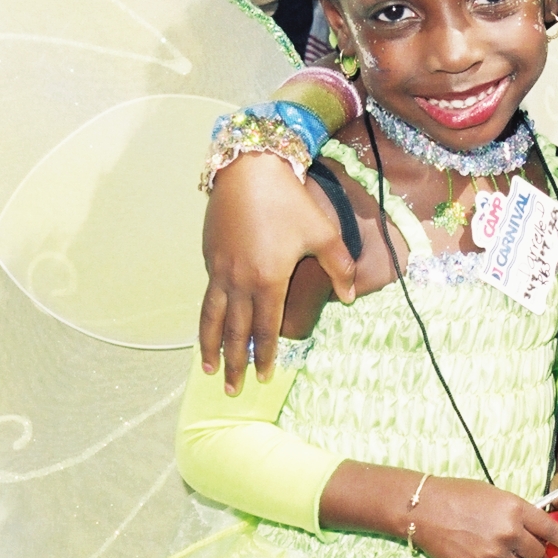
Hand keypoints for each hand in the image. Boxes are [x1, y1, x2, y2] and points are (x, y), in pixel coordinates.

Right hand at [200, 154, 356, 391]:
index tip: (264, 376)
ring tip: (208, 369)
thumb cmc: (290, 200)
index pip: (266, 329)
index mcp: (268, 280)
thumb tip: (350, 298)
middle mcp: (239, 281)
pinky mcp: (209, 257)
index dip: (265, 355)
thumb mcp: (323, 233)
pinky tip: (209, 328)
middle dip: (233, 363)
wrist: (249, 168)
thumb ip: (340, 268)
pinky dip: (206, 318)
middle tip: (231, 389)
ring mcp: (220, 270)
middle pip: (235, 332)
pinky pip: (208, 295)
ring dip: (209, 346)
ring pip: (212, 317)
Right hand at [410, 477, 557, 557]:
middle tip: (519, 547)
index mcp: (516, 509)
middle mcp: (509, 533)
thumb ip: (518, 513)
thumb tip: (537, 531)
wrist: (423, 508)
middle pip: (537, 554)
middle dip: (533, 552)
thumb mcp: (495, 495)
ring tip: (489, 548)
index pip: (551, 530)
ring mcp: (494, 554)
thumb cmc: (457, 495)